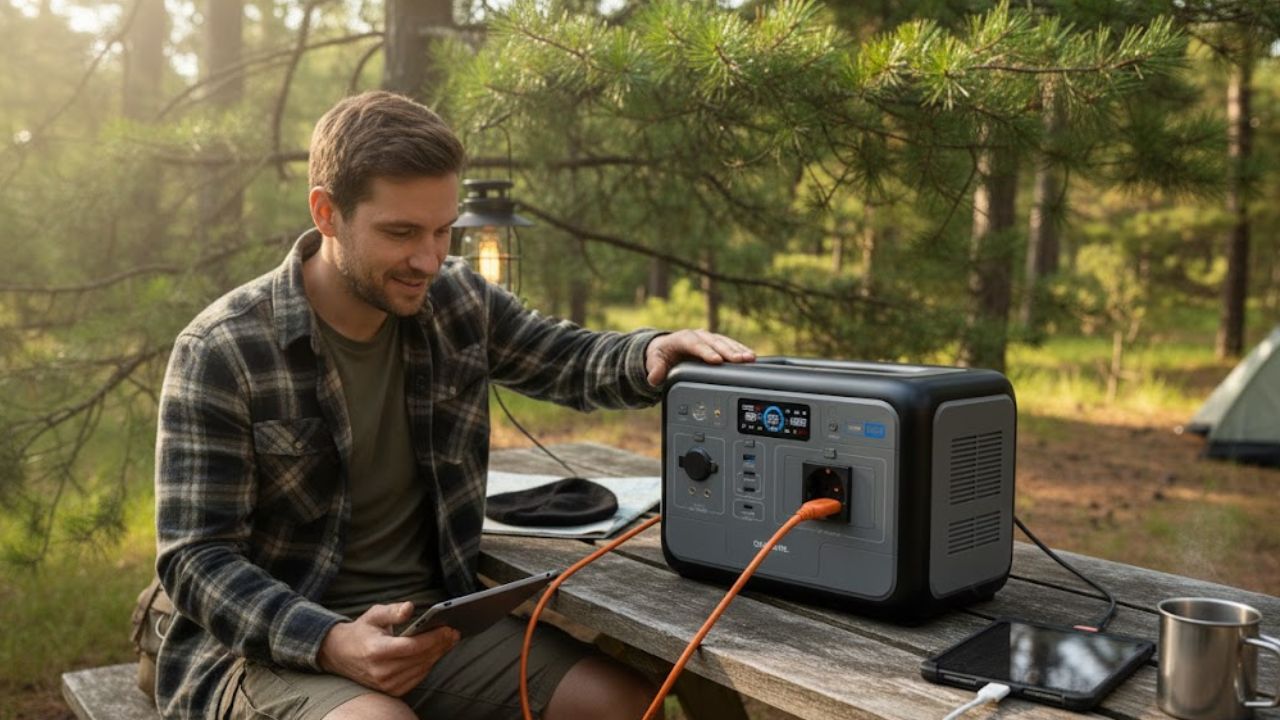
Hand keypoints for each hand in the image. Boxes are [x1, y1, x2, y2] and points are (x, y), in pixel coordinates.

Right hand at [317, 601, 459, 696]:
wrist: (340, 655)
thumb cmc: (361, 631)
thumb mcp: (373, 615)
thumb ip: (392, 611)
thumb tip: (410, 607)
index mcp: (376, 651)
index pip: (411, 646)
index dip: (432, 638)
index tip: (448, 628)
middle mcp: (381, 671)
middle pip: (420, 659)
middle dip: (440, 645)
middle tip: (455, 632)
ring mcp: (386, 684)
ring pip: (421, 669)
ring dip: (438, 655)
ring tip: (450, 640)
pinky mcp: (391, 691)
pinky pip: (417, 678)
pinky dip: (429, 665)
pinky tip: (437, 652)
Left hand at [645, 329, 755, 385]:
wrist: (667, 348)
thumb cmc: (662, 355)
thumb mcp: (655, 361)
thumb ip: (655, 369)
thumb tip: (654, 377)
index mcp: (683, 338)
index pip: (695, 343)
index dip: (706, 351)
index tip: (716, 360)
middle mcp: (698, 336)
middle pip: (714, 342)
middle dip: (728, 351)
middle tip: (740, 359)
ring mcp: (709, 339)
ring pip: (725, 342)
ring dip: (738, 350)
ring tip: (750, 358)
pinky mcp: (717, 344)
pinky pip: (731, 345)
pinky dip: (741, 350)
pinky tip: (752, 357)